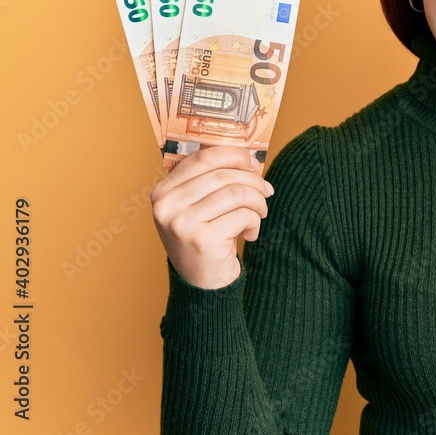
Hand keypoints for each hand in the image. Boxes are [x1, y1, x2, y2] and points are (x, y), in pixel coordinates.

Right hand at [150, 147, 272, 289]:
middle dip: (253, 181)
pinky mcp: (202, 240)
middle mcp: (166, 206)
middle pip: (224, 174)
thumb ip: (210, 181)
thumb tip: (248, 157)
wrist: (202, 285)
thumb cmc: (205, 239)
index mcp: (163, 192)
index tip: (253, 163)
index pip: (203, 158)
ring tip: (260, 213)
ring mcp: (182, 223)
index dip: (234, 155)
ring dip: (258, 202)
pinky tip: (250, 234)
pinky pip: (243, 216)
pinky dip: (254, 222)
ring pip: (237, 193)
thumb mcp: (197, 208)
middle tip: (267, 191)